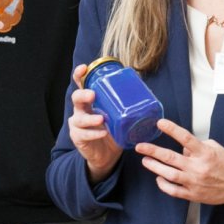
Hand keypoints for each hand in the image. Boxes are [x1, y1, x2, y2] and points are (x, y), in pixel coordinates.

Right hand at [68, 64, 121, 181]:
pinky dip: (94, 133)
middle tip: (93, 95)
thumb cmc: (113, 131)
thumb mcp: (120, 115)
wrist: (107, 155)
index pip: (82, 84)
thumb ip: (127, 104)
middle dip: (83, 95)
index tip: (84, 68)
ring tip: (101, 119)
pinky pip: (84, 135)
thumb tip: (147, 91)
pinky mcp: (78, 138)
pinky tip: (102, 133)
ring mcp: (78, 125)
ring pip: (79, 118)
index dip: (80, 75)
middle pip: (76, 98)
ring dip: (90, 119)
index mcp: (90, 101)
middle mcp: (81, 110)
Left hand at [136, 119, 223, 208]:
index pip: (185, 138)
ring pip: (169, 174)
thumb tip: (182, 148)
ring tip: (146, 161)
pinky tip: (159, 179)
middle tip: (140, 146)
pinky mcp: (193, 195)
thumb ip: (196, 146)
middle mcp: (198, 167)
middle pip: (171, 157)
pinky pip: (173, 190)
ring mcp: (194, 182)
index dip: (171, 129)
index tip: (160, 123)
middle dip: (153, 151)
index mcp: (205, 153)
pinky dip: (163, 185)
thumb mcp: (215, 148)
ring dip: (155, 167)